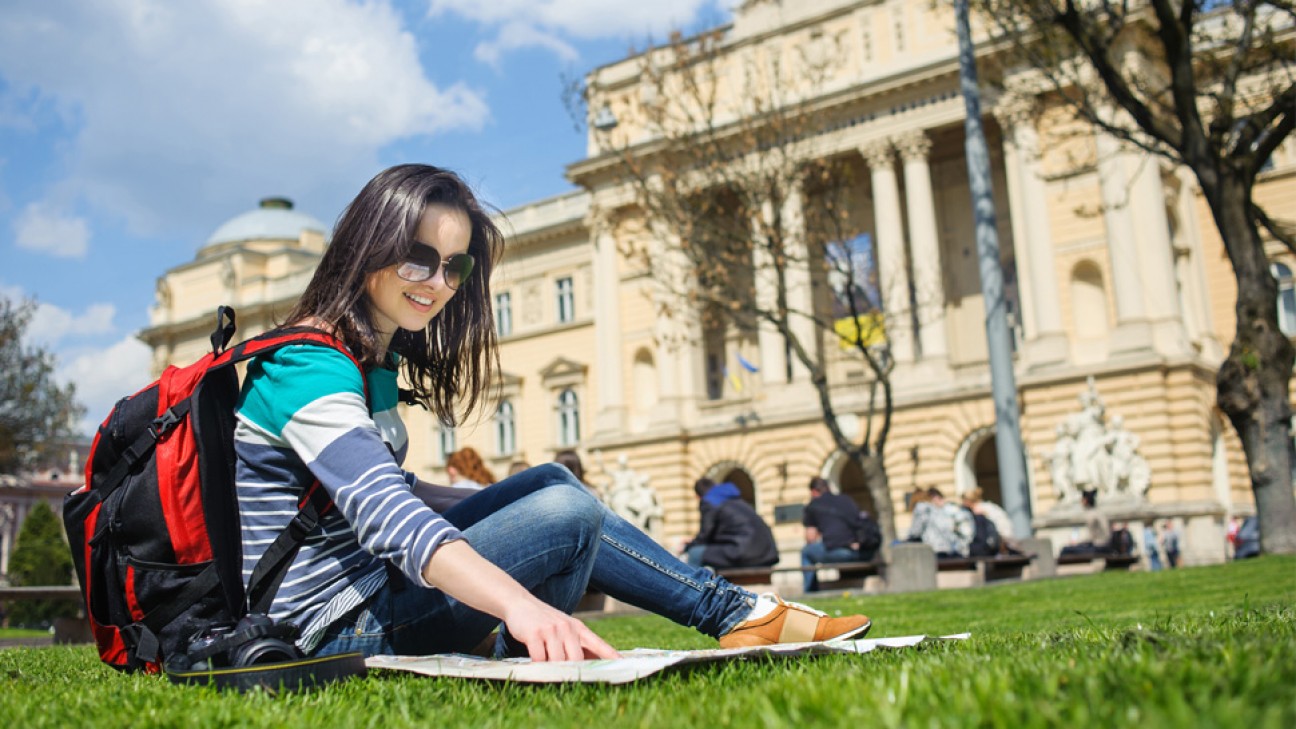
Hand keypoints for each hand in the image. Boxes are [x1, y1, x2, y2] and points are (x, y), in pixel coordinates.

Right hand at [503, 601, 619, 661]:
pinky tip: (535, 663)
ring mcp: (551, 630)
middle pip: (577, 659)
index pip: (598, 644)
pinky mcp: (534, 633)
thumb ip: (578, 644)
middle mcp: (567, 628)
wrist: (521, 603)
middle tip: (568, 678)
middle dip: (573, 671)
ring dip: (552, 668)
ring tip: (547, 667)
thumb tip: (594, 664)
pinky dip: (538, 664)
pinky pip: (540, 658)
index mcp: (578, 628)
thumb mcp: (566, 628)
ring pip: (558, 660)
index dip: (610, 656)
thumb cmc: (546, 621)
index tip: (623, 665)